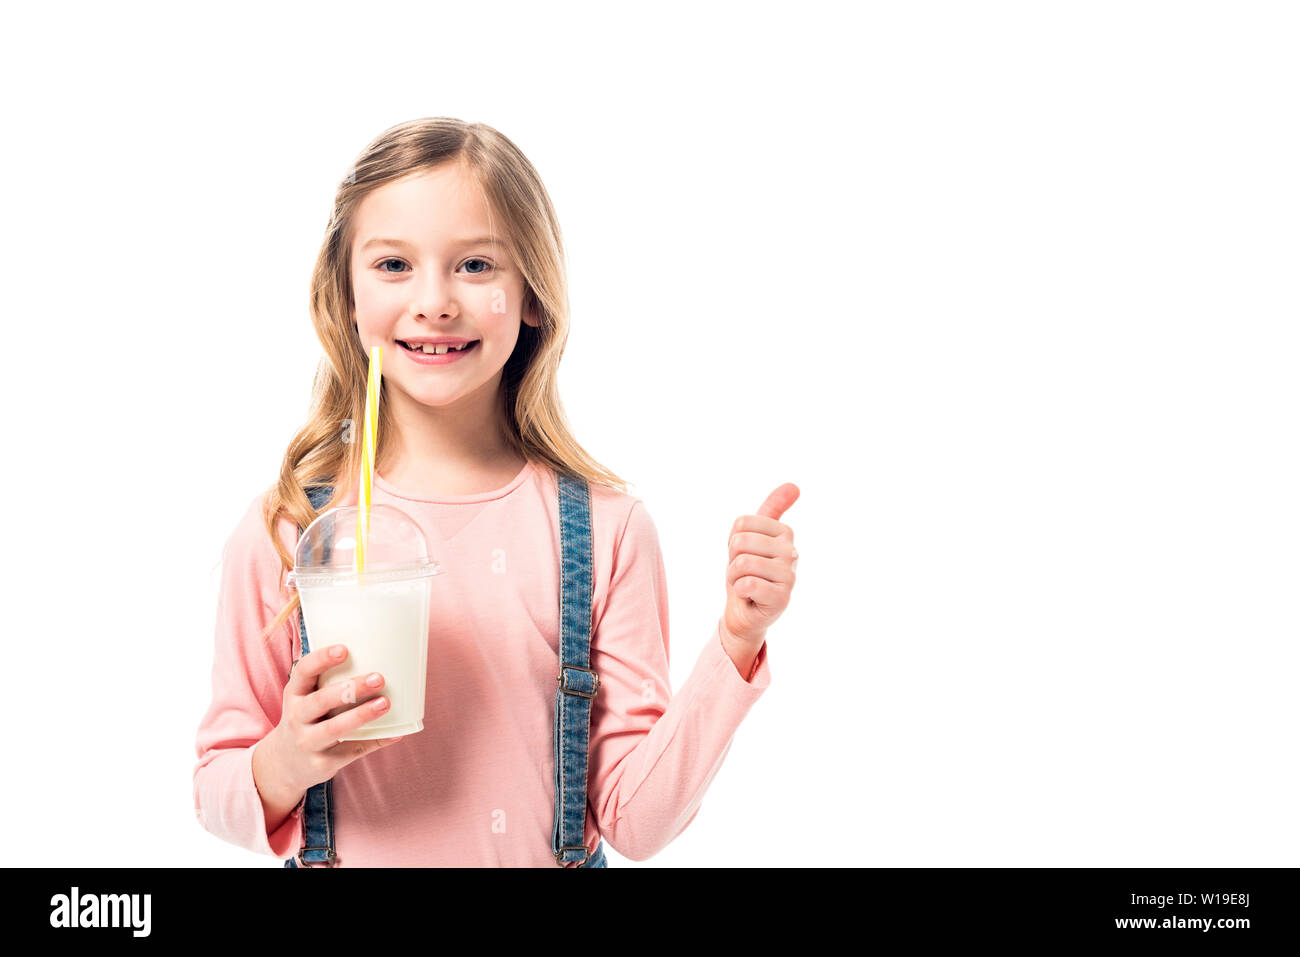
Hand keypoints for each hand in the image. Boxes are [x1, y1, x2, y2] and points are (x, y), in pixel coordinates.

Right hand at [256, 644, 403, 803]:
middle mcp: (297, 718)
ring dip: (362, 715)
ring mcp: (308, 742)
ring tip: (385, 703)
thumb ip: (329, 681)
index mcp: (294, 694)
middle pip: (321, 700)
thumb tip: (378, 658)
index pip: (303, 672)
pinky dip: (375, 741)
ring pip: (335, 728)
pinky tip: (395, 733)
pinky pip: (352, 751)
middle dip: (351, 689)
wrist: (284, 764)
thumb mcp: (305, 698)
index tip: (344, 650)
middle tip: (379, 678)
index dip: (321, 659)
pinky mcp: (323, 763)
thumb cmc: (307, 719)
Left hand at [723, 483, 799, 648]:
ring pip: (743, 563)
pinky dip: (741, 592)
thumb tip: (794, 485)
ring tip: (747, 584)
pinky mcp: (783, 597)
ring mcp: (789, 575)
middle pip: (740, 542)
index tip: (744, 554)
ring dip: (735, 578)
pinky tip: (751, 597)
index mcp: (784, 533)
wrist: (745, 611)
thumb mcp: (753, 535)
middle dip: (733, 561)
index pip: (742, 523)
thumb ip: (771, 509)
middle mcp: (792, 551)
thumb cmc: (748, 572)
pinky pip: (748, 584)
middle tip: (744, 573)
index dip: (733, 541)